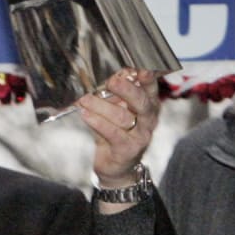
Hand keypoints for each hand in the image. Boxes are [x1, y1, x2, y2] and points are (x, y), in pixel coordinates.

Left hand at [78, 68, 159, 186]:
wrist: (116, 166)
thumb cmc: (115, 132)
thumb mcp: (116, 109)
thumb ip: (113, 94)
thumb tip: (105, 75)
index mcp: (148, 104)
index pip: (150, 87)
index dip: (146, 77)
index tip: (138, 67)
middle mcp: (148, 119)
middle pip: (141, 101)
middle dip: (126, 89)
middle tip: (112, 81)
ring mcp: (140, 135)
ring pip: (122, 116)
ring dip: (101, 106)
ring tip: (85, 99)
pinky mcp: (128, 149)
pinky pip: (113, 133)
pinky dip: (98, 122)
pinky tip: (86, 115)